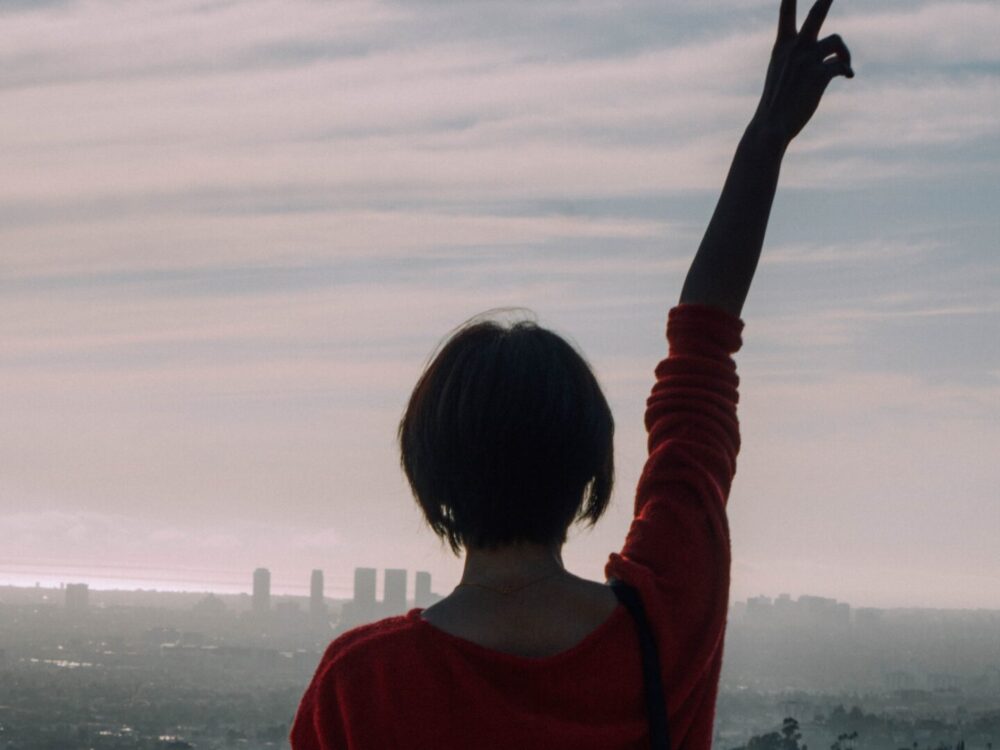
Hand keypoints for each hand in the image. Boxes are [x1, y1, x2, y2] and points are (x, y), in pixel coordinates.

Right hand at [752, 0, 853, 146]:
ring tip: (845, 65)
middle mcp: (795, 48)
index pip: (786, 12)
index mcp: (782, 46)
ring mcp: (807, 60)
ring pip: (837, 40)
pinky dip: (847, 70)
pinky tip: (848, 77)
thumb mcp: (782, 74)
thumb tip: (837, 61)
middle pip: (817, 13)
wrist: (771, 127)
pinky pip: (841, 65)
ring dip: (845, 52)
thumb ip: (801, 59)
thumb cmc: (776, 103)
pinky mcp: (819, 75)